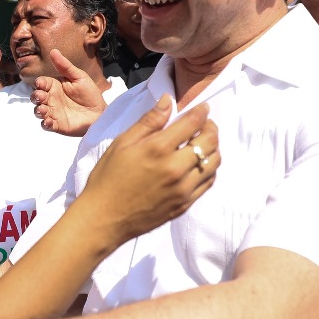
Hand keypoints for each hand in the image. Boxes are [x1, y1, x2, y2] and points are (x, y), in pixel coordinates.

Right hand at [31, 50, 105, 136]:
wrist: (101, 112)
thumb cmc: (90, 93)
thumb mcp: (79, 77)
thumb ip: (65, 66)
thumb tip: (53, 51)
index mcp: (54, 86)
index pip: (41, 83)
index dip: (39, 83)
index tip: (40, 83)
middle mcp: (51, 99)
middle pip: (36, 97)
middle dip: (35, 96)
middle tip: (41, 96)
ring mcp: (53, 113)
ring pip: (38, 111)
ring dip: (38, 110)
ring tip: (43, 109)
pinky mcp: (57, 125)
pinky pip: (46, 125)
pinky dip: (45, 124)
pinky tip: (48, 122)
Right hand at [79, 94, 218, 241]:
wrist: (104, 218)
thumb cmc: (108, 178)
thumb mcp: (122, 143)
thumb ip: (148, 121)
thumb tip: (168, 100)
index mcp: (158, 149)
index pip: (192, 123)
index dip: (201, 112)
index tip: (203, 108)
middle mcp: (176, 168)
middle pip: (209, 141)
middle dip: (211, 128)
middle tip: (205, 124)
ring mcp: (183, 188)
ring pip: (214, 162)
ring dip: (214, 148)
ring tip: (203, 143)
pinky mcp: (185, 204)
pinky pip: (208, 182)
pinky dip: (209, 169)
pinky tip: (199, 164)